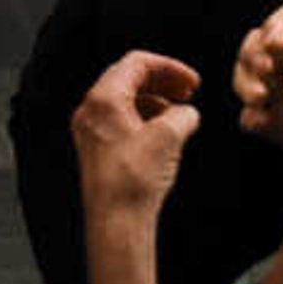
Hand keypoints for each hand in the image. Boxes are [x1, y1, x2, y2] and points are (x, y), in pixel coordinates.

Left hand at [72, 50, 200, 225]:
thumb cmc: (133, 180)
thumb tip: (187, 113)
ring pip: (125, 101)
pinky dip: (144, 119)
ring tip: (178, 115)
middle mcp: (90, 110)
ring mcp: (90, 130)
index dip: (169, 67)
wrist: (116, 221)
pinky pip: (121, 121)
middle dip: (162, 82)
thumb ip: (183, 114)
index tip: (191, 81)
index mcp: (103, 98)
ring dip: (155, 101)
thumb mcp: (169, 136)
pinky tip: (163, 134)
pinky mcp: (97, 149)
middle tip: (187, 92)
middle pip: (128, 79)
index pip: (136, 63)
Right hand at [232, 4, 282, 169]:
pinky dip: (249, 117)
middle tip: (264, 74)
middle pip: (257, 44)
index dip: (275, 26)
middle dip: (251, 55)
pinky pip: (251, 117)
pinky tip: (261, 122)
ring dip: (242, 83)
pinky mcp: (281, 127)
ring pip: (246, 77)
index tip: (275, 46)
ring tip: (258, 99)